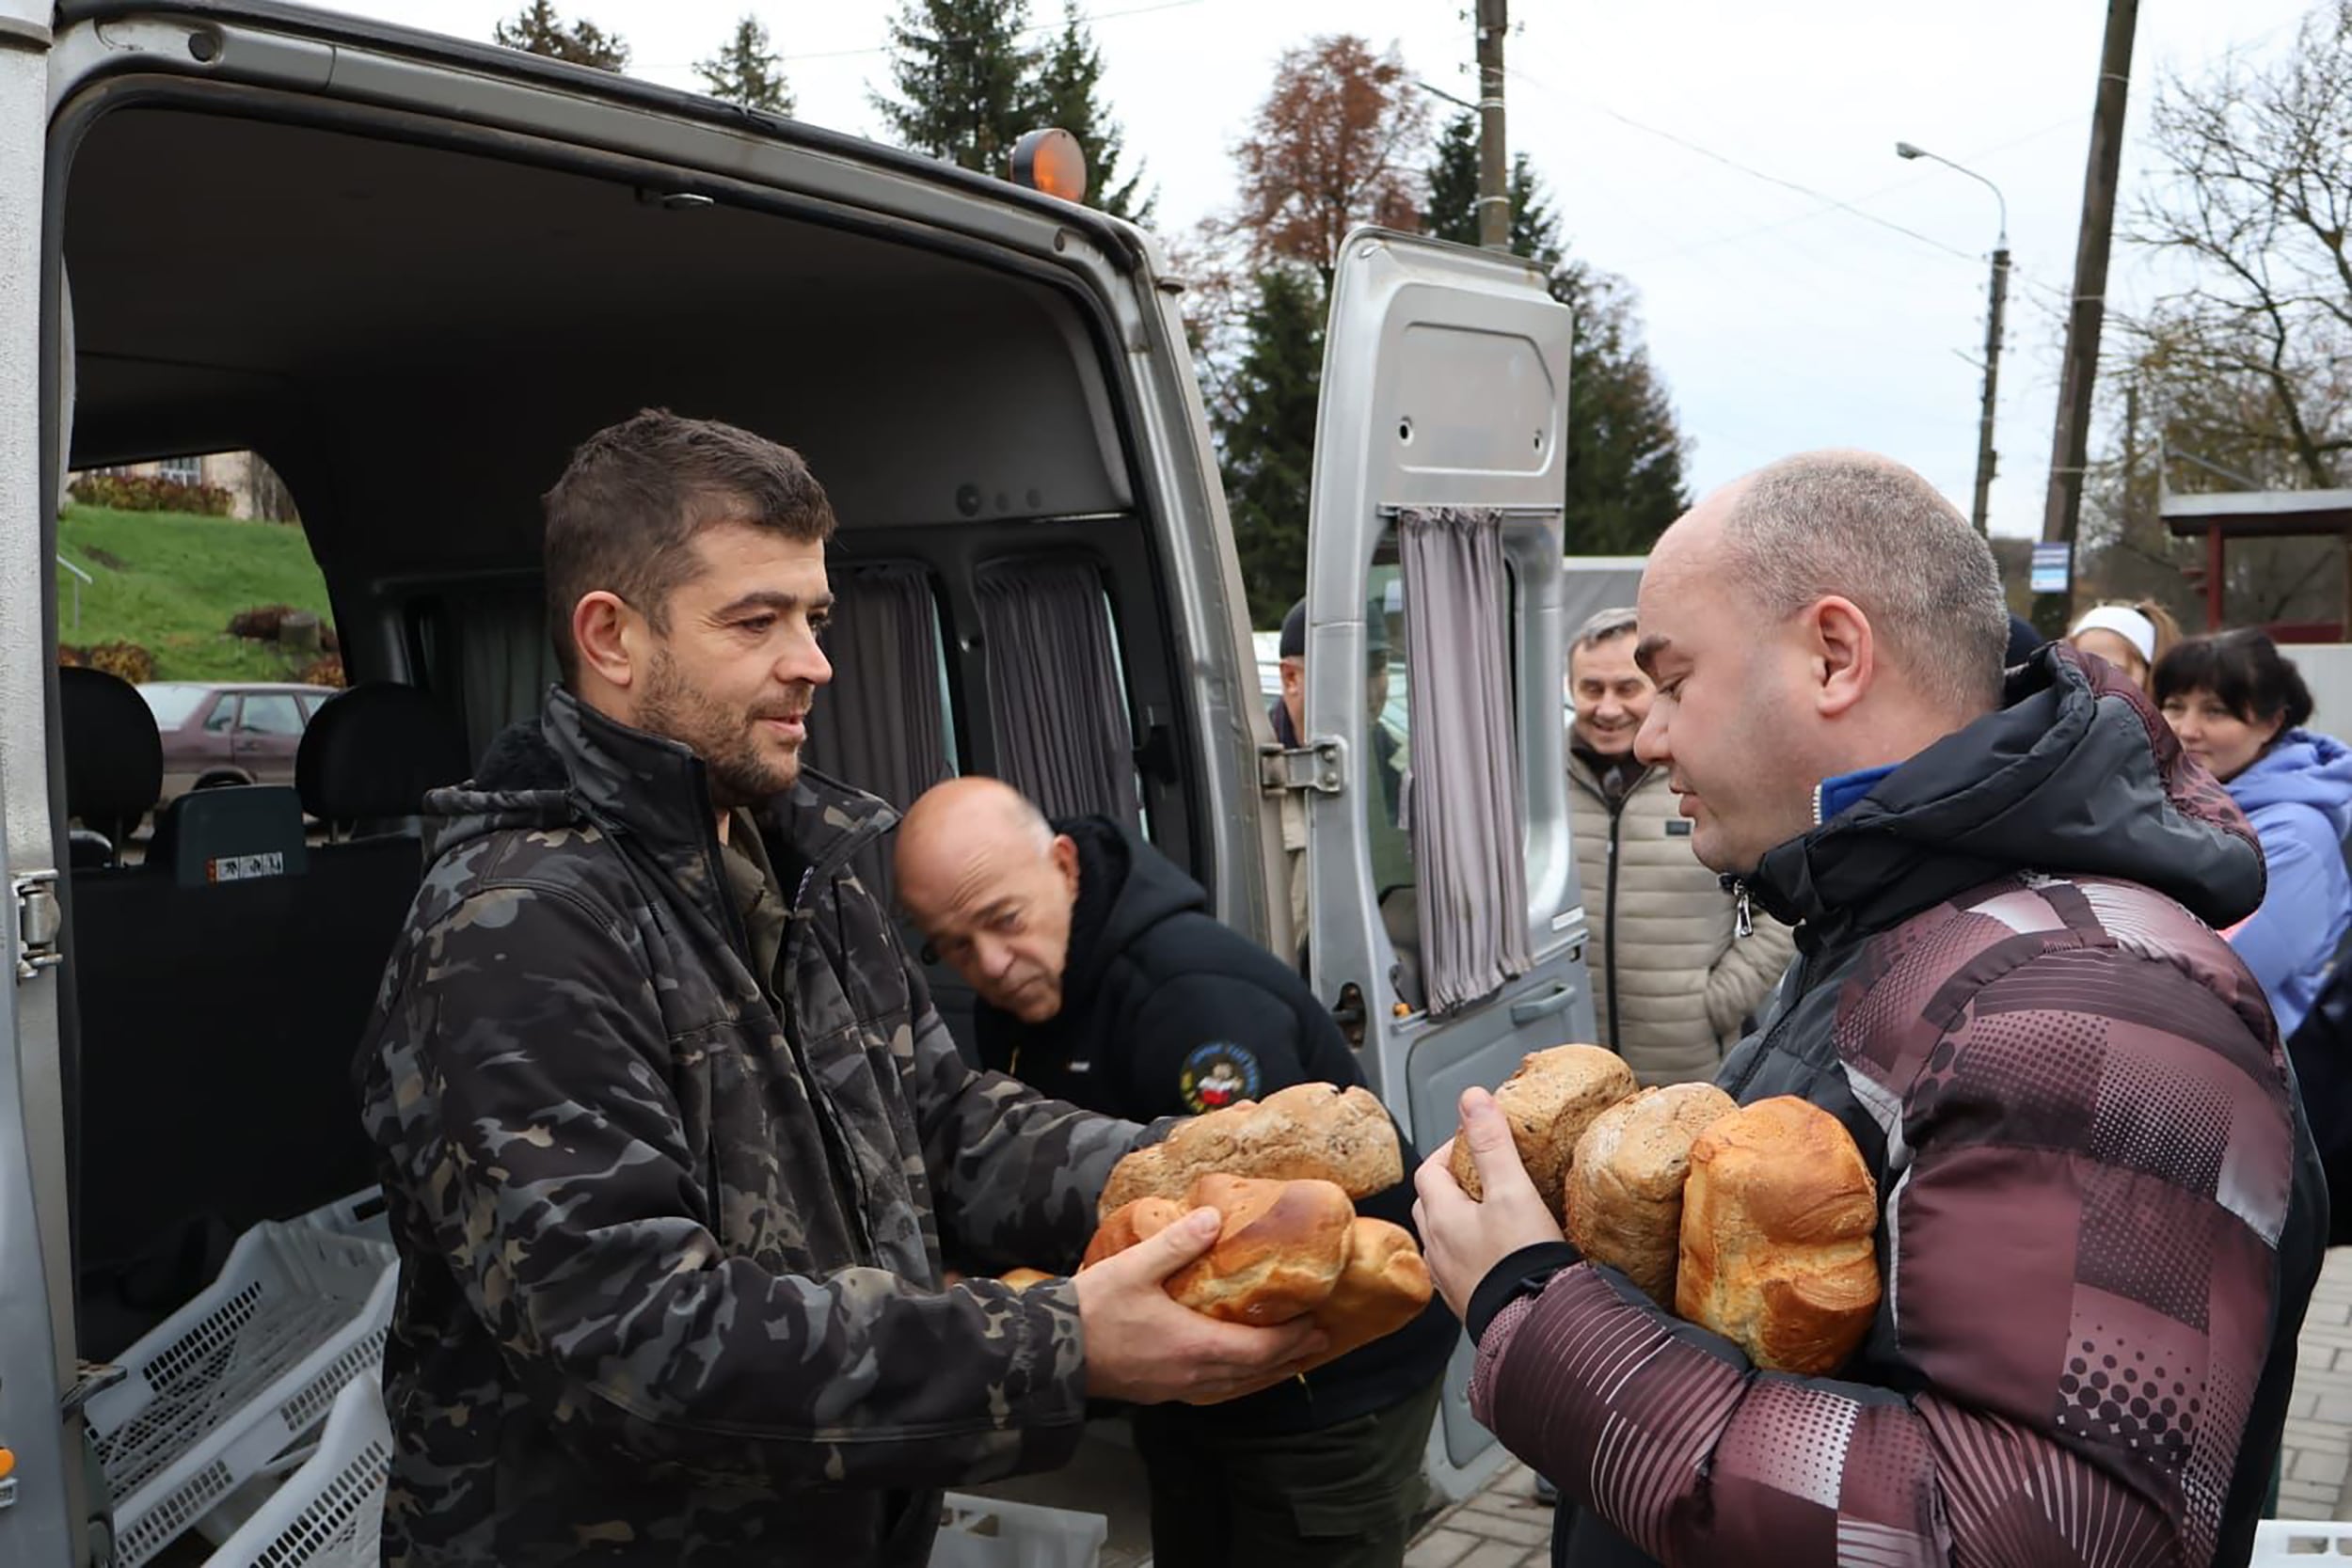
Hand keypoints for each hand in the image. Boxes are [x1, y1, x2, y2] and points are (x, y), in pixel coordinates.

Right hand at [1075, 1206, 1326, 1403]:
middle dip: (1290, 1356)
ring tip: (1288, 1355)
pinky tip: (1233, 1366)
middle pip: (1255, 1372)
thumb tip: (1214, 1216)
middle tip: (1319, 1341)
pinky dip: (1236, 1377)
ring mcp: (1175, 1386)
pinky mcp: (1158, 1390)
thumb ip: (1176, 1243)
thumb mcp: (1134, 1268)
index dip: (1293, 1338)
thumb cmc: (1092, 1311)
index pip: (1261, 1349)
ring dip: (1265, 1370)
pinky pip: (1212, 1387)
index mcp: (1196, 1347)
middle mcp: (1193, 1374)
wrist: (1049, 1353)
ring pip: (1235, 1384)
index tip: (1318, 1322)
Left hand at [1414, 1087, 1564, 1321]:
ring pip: (1442, 1236)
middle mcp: (1437, 1249)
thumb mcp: (1512, 1190)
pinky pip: (1459, 1265)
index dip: (1449, 1150)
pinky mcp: (1468, 1301)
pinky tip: (1497, 1253)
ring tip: (1491, 1211)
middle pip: (1430, 1202)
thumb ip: (1492, 1143)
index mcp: (1441, 1217)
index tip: (1477, 1144)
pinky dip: (1470, 1250)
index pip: (1429, 1169)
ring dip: (1458, 1218)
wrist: (1539, 1327)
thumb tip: (1473, 1099)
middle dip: (1451, 1182)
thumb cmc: (1524, 1262)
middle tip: (1483, 1174)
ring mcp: (1450, 1279)